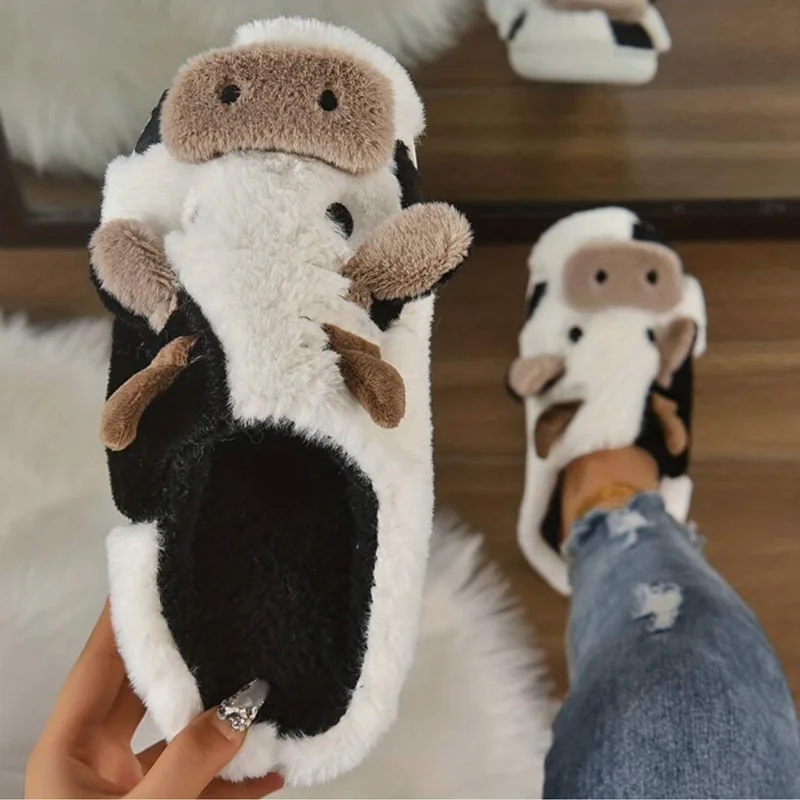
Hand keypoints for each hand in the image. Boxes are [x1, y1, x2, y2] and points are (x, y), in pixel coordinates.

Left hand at [25, 603, 282, 798]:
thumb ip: (188, 762)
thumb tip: (244, 706)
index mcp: (68, 752)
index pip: (98, 666)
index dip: (121, 619)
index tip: (150, 574)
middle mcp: (95, 764)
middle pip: (143, 694)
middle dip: (183, 659)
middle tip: (217, 614)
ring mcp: (128, 792)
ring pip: (179, 740)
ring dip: (220, 724)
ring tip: (260, 688)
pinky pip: (200, 785)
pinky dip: (234, 779)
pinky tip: (272, 768)